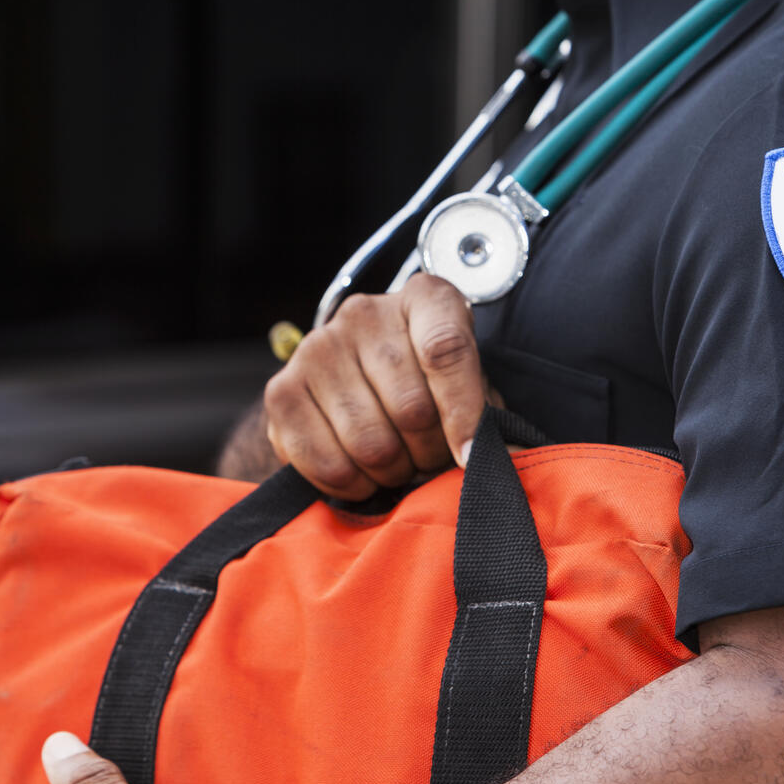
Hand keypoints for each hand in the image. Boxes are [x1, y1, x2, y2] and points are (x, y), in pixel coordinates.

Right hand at [264, 274, 490, 498]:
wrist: (358, 381)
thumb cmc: (429, 386)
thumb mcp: (469, 388)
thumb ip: (487, 418)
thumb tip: (503, 460)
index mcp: (425, 298)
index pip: (446, 350)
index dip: (463, 414)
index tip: (470, 458)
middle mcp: (365, 312)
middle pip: (411, 408)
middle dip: (428, 454)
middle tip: (428, 458)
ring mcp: (317, 347)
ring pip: (370, 443)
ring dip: (391, 472)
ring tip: (398, 463)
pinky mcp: (280, 390)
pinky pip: (325, 462)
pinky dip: (351, 485)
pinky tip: (361, 473)